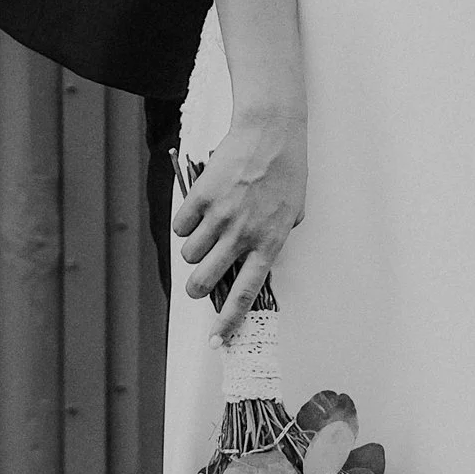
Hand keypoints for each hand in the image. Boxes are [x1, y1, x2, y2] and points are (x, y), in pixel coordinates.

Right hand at [173, 113, 304, 336]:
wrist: (270, 132)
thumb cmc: (287, 170)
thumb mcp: (294, 212)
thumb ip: (276, 238)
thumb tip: (257, 259)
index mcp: (269, 243)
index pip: (245, 294)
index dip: (228, 321)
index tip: (217, 341)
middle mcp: (242, 236)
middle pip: (204, 281)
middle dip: (196, 288)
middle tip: (199, 281)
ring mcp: (220, 217)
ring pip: (189, 255)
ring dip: (193, 252)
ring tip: (206, 233)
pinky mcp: (201, 197)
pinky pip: (180, 226)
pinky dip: (185, 224)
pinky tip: (199, 211)